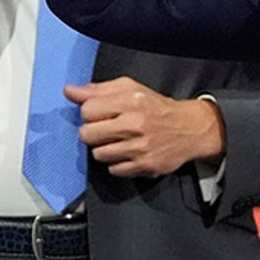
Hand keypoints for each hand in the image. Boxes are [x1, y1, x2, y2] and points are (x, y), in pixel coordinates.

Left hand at [68, 77, 224, 177]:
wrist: (189, 129)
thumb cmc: (156, 107)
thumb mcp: (130, 89)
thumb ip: (98, 90)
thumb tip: (69, 91)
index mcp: (130, 101)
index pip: (87, 110)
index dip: (89, 113)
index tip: (99, 114)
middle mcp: (135, 124)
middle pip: (87, 135)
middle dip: (92, 133)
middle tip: (105, 130)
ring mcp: (140, 147)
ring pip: (98, 154)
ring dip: (104, 149)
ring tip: (117, 141)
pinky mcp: (145, 166)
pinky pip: (113, 170)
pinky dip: (116, 163)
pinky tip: (127, 153)